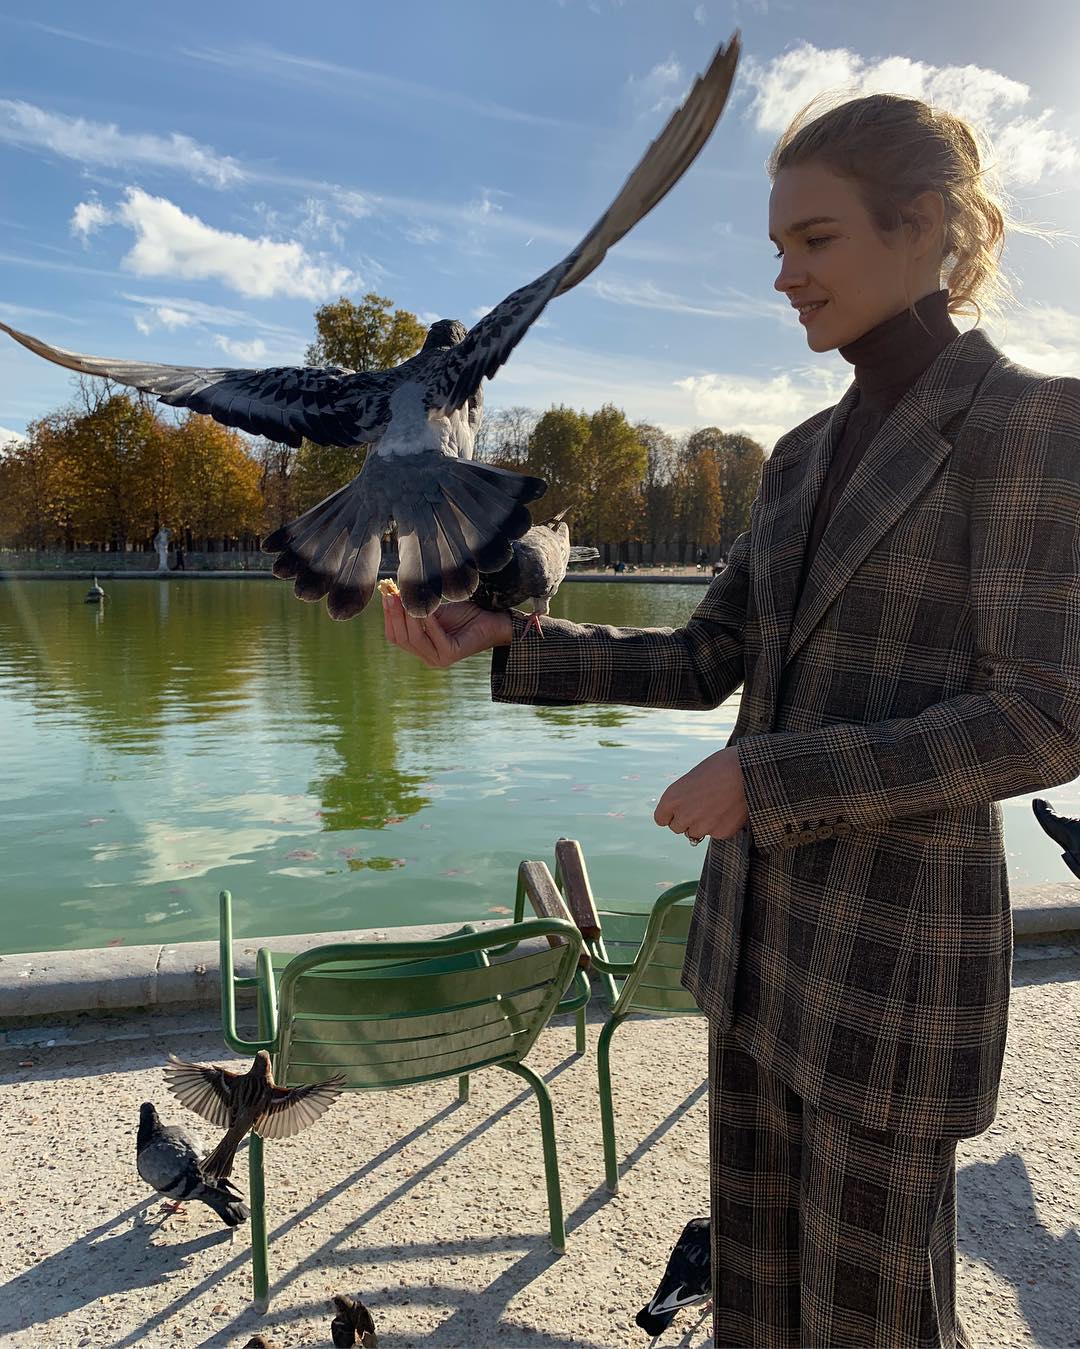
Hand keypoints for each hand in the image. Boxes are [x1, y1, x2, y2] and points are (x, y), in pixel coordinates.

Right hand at [382, 591, 512, 667]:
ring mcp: (439, 658)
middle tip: (391, 594)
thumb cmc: (466, 614)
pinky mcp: (451, 653)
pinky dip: (427, 620)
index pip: (395, 637)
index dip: (389, 617)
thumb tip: (391, 593)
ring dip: (407, 617)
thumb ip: (417, 610)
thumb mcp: (435, 612)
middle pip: (401, 639)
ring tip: (404, 597)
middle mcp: (428, 657)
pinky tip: (425, 606)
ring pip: (414, 639)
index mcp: (422, 648)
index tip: (386, 594)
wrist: (493, 619)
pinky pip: (433, 635)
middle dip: (394, 615)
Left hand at [653, 746, 748, 843]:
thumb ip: (684, 797)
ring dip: (703, 824)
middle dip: (687, 820)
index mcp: (671, 799)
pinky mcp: (720, 833)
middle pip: (677, 828)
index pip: (661, 819)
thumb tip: (684, 811)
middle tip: (701, 806)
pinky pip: (716, 833)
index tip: (680, 809)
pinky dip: (721, 825)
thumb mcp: (693, 778)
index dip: (671, 814)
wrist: (746, 770)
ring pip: (696, 833)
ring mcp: (702, 826)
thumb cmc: (720, 767)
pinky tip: (730, 809)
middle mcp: (683, 815)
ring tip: (717, 805)